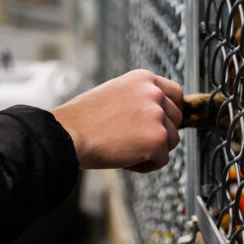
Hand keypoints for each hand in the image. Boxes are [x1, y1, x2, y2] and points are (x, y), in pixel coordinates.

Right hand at [52, 69, 183, 172]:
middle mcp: (153, 93)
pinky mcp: (156, 139)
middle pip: (176, 119)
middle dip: (159, 132)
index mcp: (142, 78)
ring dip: (152, 149)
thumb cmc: (82, 118)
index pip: (175, 93)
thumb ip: (138, 99)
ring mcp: (157, 116)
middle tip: (133, 139)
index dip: (169, 111)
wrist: (67, 134)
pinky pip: (161, 160)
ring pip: (171, 140)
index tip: (159, 122)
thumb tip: (157, 114)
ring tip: (124, 148)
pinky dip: (144, 165)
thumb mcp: (114, 93)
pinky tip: (123, 158)